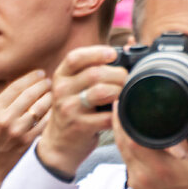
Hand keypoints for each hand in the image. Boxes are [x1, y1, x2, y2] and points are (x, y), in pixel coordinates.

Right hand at [0, 69, 51, 188]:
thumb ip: (5, 101)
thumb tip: (25, 81)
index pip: (15, 86)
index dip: (30, 78)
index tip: (40, 73)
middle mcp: (2, 118)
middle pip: (28, 94)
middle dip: (42, 85)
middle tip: (50, 81)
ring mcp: (15, 130)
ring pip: (39, 107)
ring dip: (49, 98)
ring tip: (54, 94)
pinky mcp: (26, 141)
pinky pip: (44, 123)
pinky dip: (51, 114)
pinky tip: (55, 110)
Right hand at [36, 46, 125, 177]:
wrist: (59, 144)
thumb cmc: (74, 110)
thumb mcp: (74, 87)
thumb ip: (94, 67)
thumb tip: (129, 44)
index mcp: (60, 77)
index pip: (75, 58)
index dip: (96, 52)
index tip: (113, 54)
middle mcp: (61, 91)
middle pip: (95, 73)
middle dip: (118, 74)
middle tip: (126, 80)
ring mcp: (69, 109)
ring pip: (102, 91)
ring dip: (120, 92)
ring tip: (123, 95)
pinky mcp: (80, 126)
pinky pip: (108, 116)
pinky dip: (119, 113)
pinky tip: (121, 113)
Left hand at [115, 103, 187, 188]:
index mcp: (160, 167)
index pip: (131, 139)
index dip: (122, 121)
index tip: (122, 104)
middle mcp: (142, 174)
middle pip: (121, 143)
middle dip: (118, 123)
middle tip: (119, 104)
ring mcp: (135, 180)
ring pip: (120, 151)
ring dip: (119, 134)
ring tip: (121, 115)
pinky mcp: (132, 184)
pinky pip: (125, 160)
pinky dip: (125, 146)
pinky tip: (127, 135)